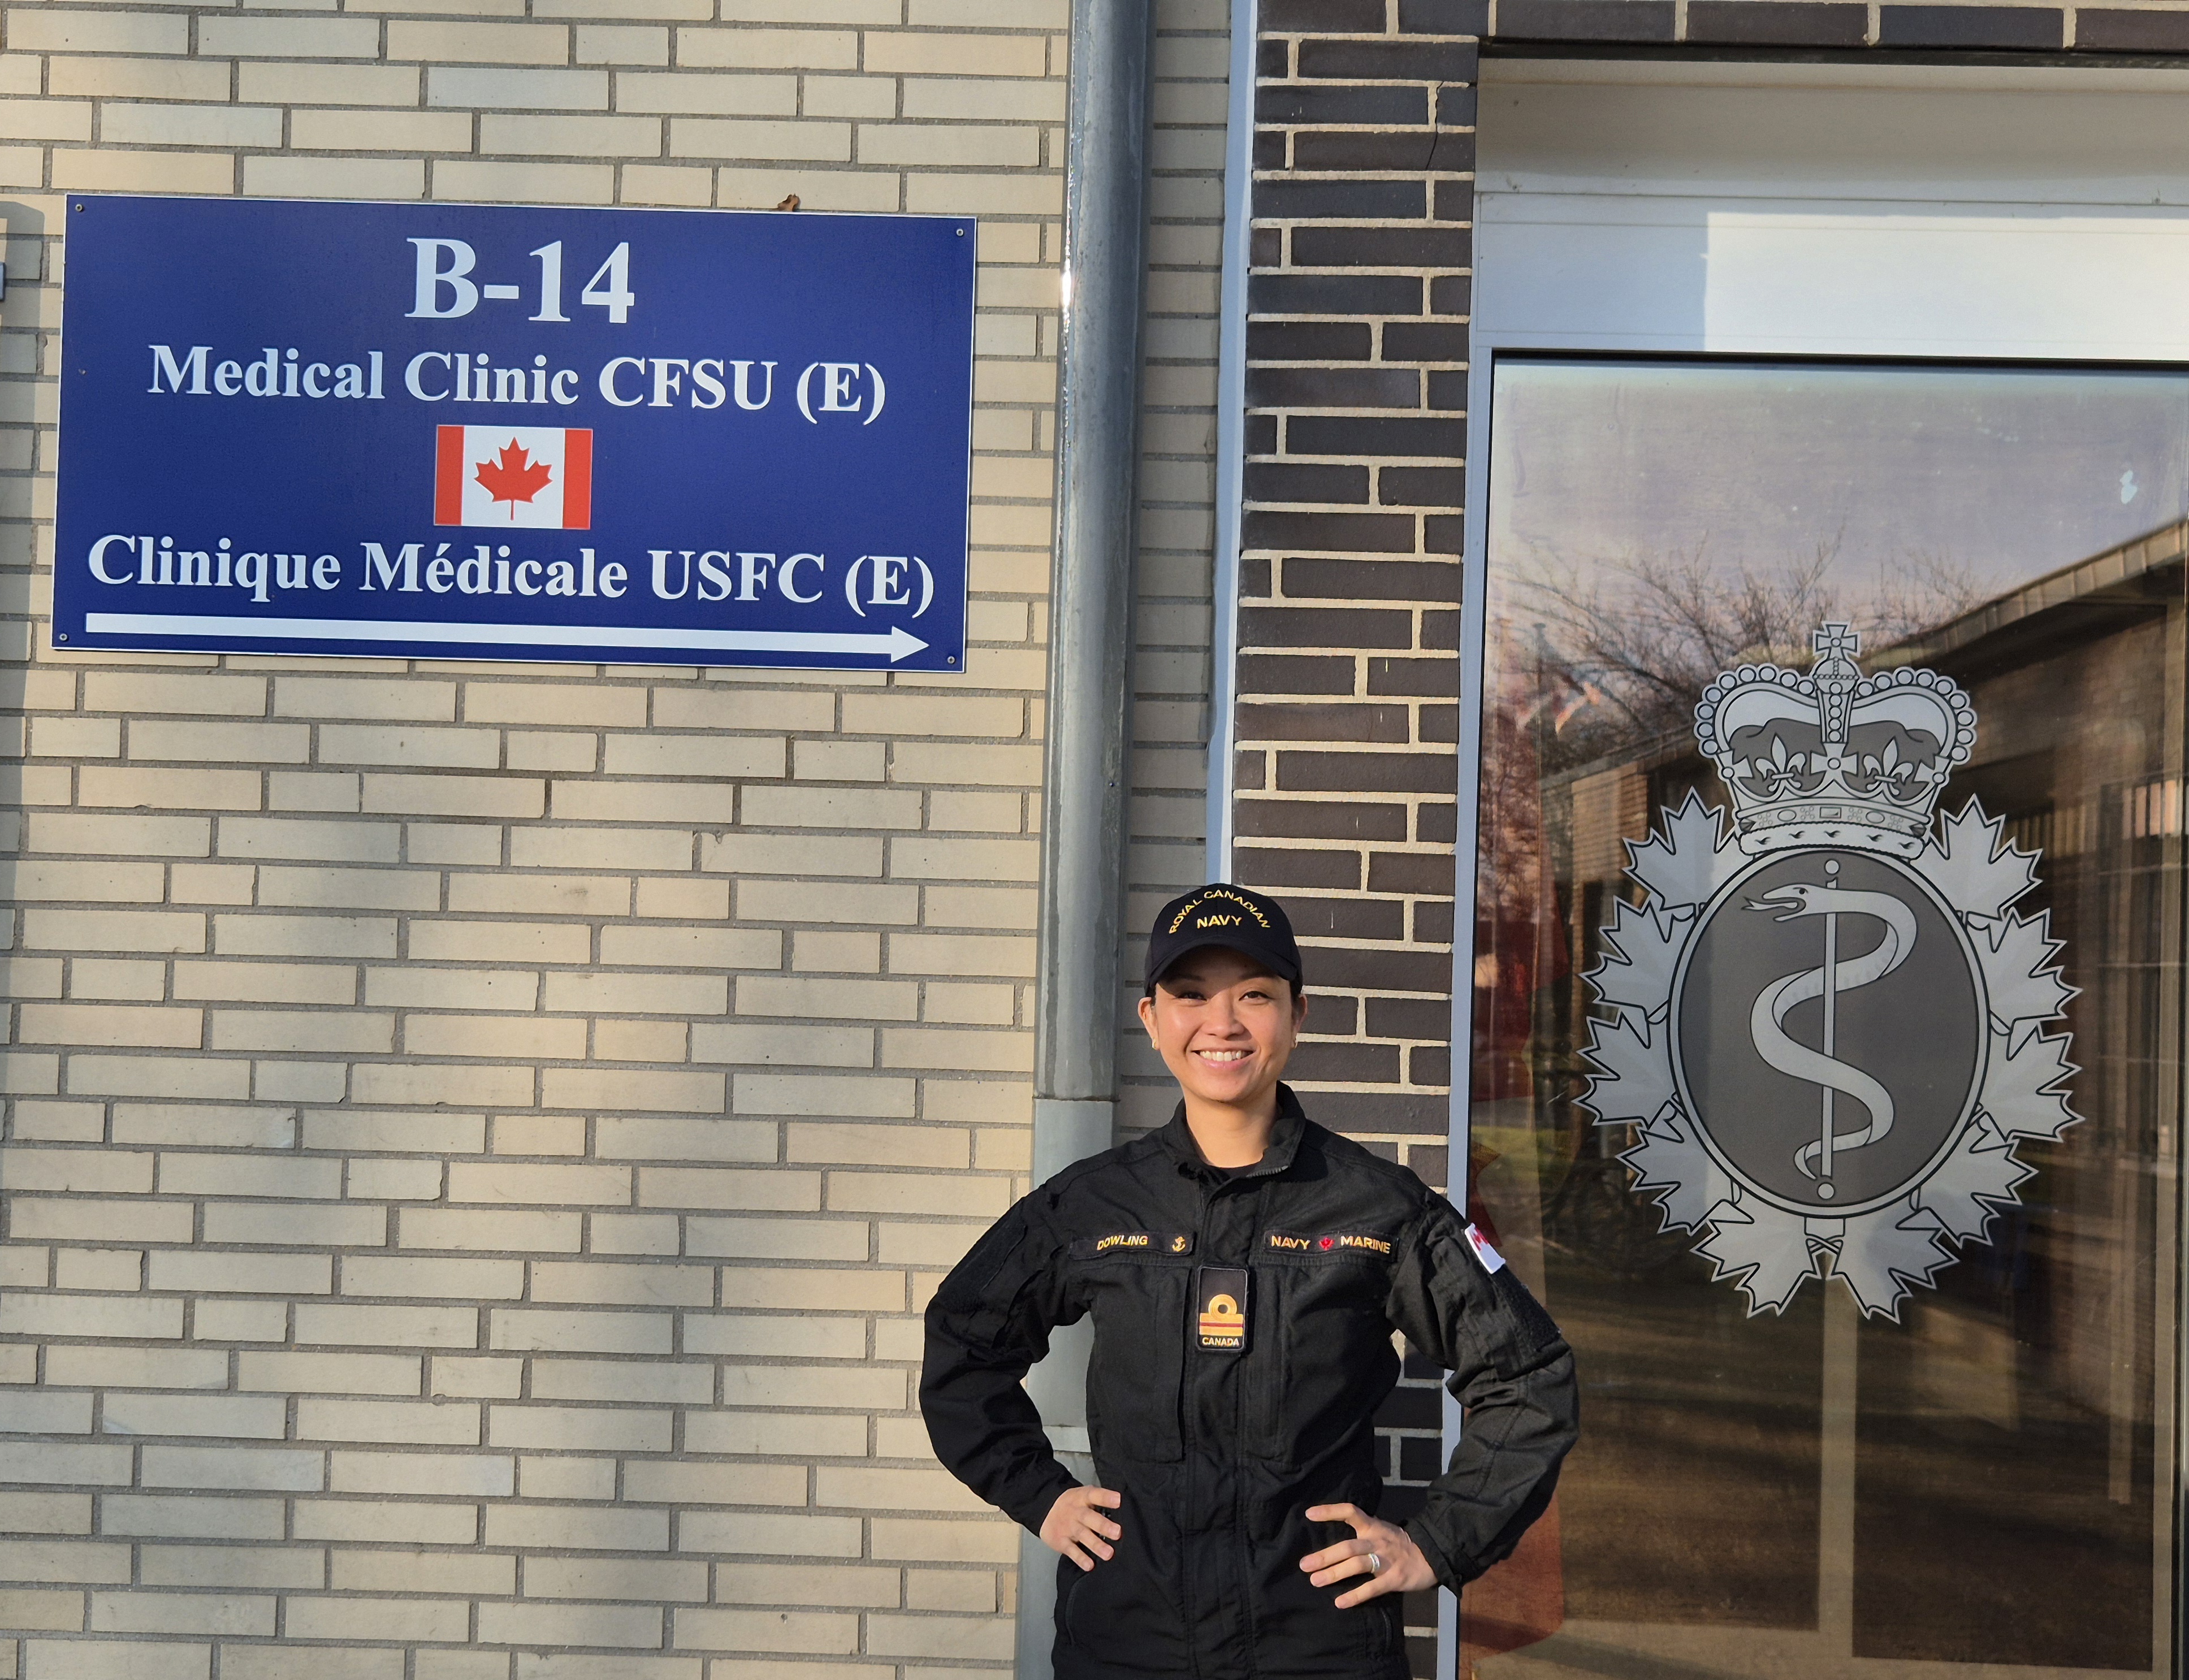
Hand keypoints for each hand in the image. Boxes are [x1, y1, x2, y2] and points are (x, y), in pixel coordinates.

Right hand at [1042, 1485, 1122, 1572]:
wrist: (1045, 1510)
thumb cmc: (1073, 1505)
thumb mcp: (1083, 1496)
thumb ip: (1100, 1501)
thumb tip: (1124, 1509)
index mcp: (1082, 1498)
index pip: (1094, 1495)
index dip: (1106, 1497)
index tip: (1118, 1500)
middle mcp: (1075, 1512)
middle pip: (1089, 1517)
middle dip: (1103, 1525)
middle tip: (1117, 1533)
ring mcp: (1068, 1527)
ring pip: (1082, 1535)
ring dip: (1095, 1545)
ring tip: (1108, 1553)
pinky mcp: (1061, 1541)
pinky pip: (1071, 1550)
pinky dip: (1080, 1558)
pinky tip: (1089, 1565)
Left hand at [1300, 1503, 1437, 1607]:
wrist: (1432, 1554)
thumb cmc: (1399, 1544)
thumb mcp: (1381, 1530)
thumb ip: (1361, 1533)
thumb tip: (1333, 1541)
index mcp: (1373, 1526)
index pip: (1350, 1512)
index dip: (1330, 1511)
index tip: (1309, 1514)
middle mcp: (1377, 1540)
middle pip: (1348, 1546)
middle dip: (1325, 1556)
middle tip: (1304, 1564)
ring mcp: (1386, 1560)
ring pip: (1357, 1565)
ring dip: (1335, 1573)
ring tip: (1315, 1581)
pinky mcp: (1394, 1579)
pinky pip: (1372, 1588)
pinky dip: (1355, 1595)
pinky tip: (1340, 1602)